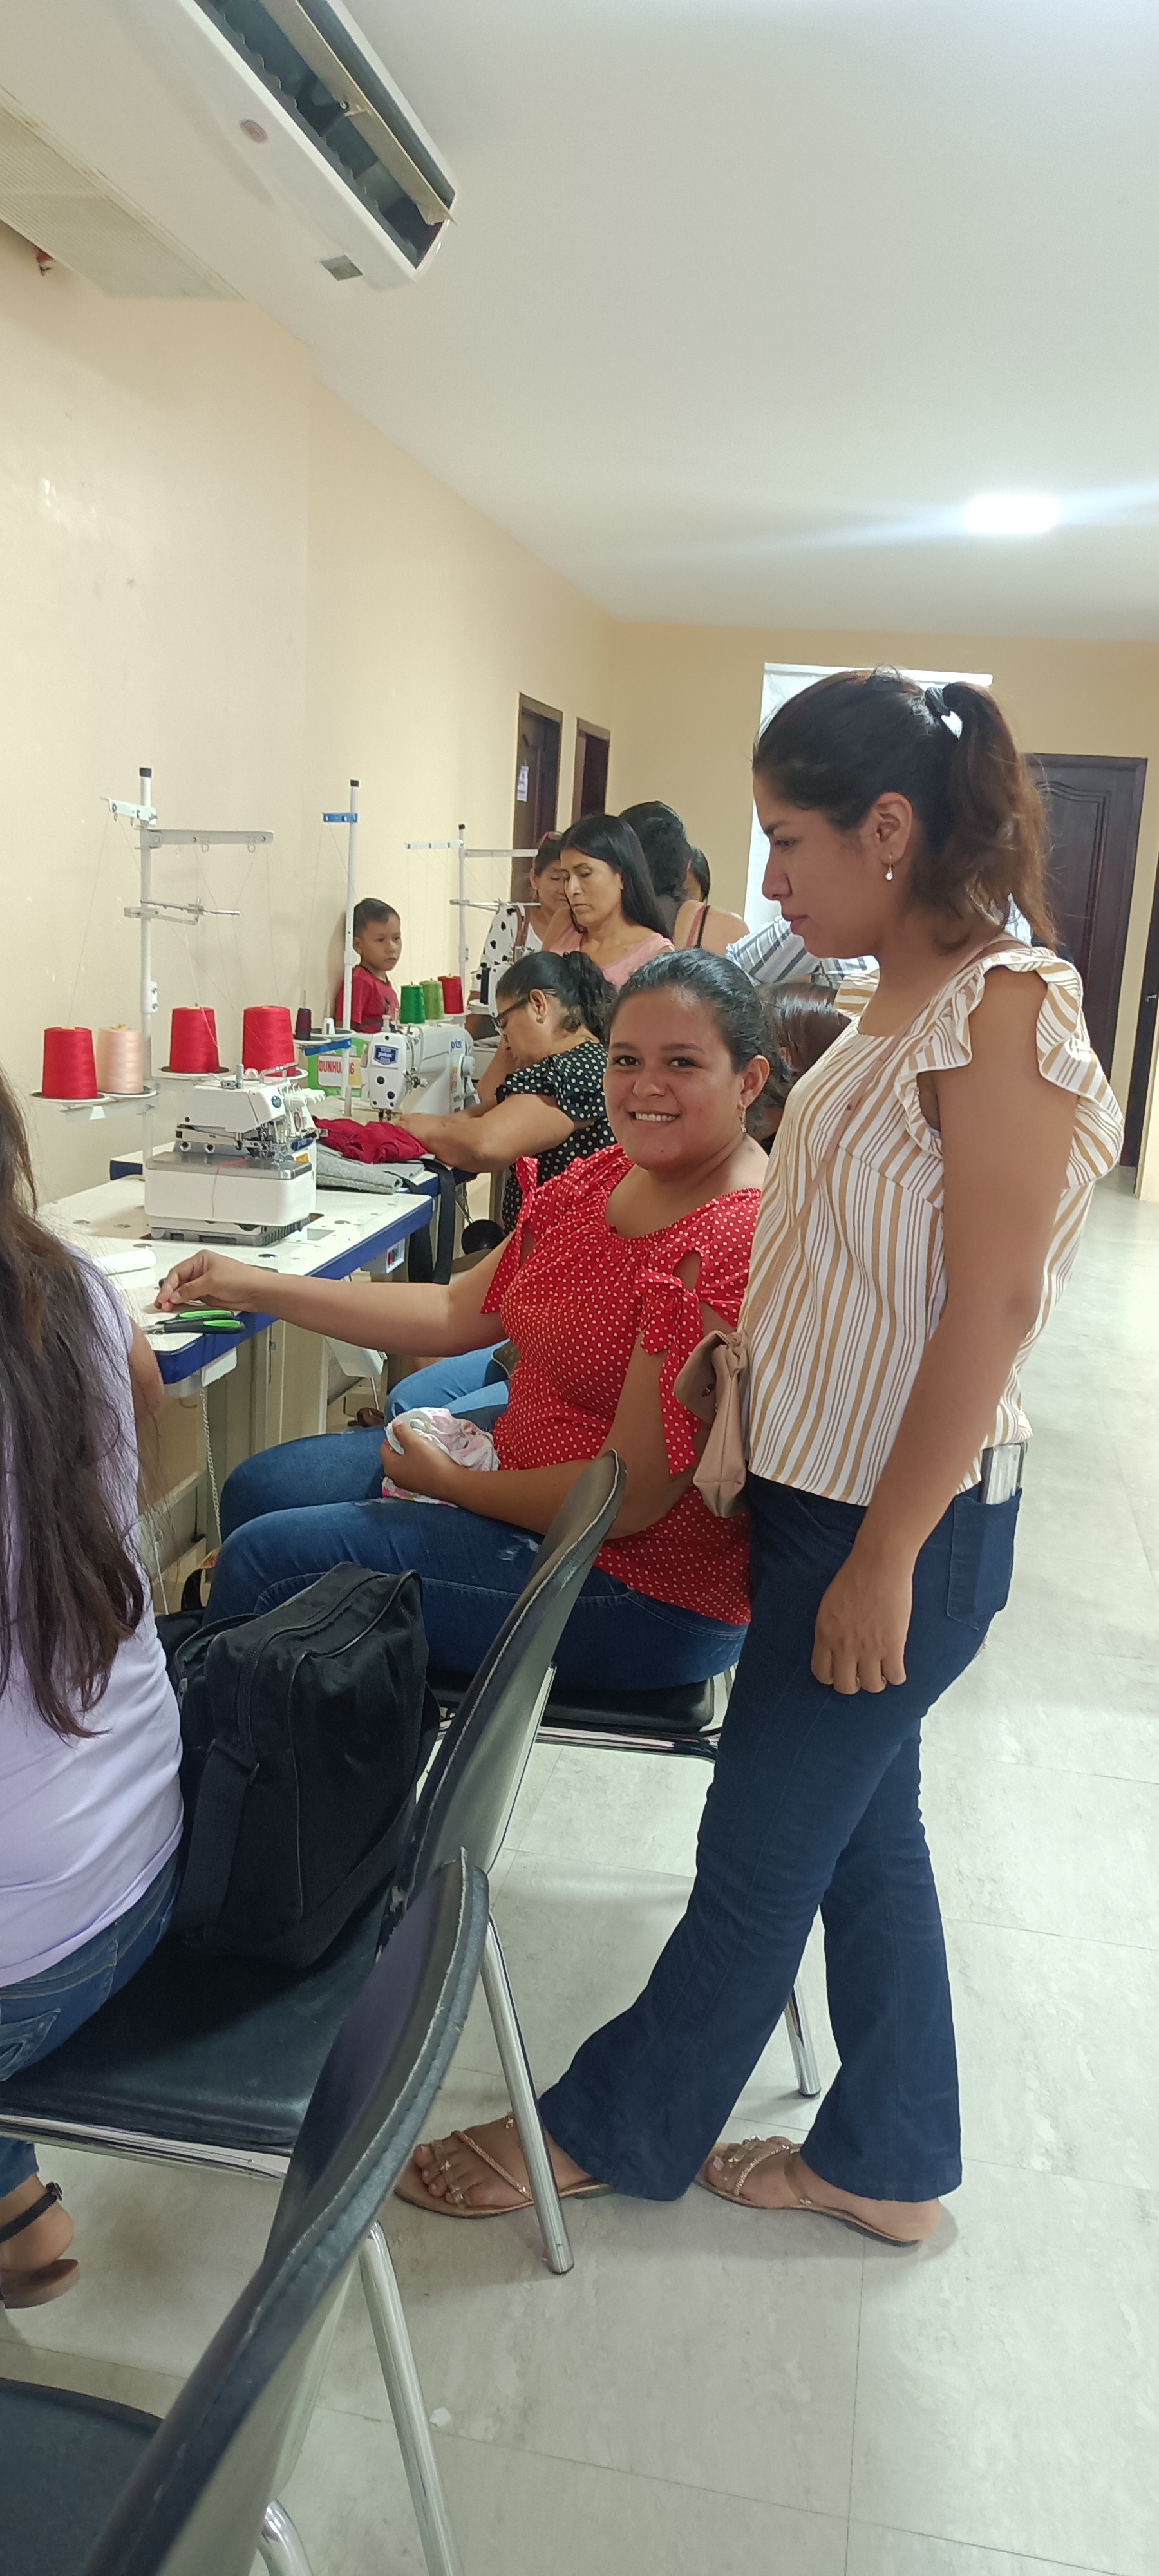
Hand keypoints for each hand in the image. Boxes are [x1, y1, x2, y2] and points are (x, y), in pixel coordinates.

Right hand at [155, 1249, 256, 1313]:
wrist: (257, 1292)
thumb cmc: (242, 1278)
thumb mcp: (212, 1281)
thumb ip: (191, 1289)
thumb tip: (175, 1295)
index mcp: (200, 1260)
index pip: (177, 1272)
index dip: (168, 1286)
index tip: (163, 1297)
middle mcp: (200, 1271)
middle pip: (177, 1282)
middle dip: (169, 1293)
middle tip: (162, 1304)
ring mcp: (203, 1284)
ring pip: (182, 1292)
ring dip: (174, 1300)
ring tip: (167, 1308)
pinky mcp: (207, 1296)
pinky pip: (191, 1301)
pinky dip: (183, 1305)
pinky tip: (178, 1309)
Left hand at [380, 1422, 464, 1503]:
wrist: (451, 1483)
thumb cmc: (430, 1462)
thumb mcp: (415, 1442)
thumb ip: (402, 1431)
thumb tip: (394, 1424)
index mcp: (390, 1467)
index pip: (384, 1447)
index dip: (393, 1436)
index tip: (406, 1432)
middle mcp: (395, 1477)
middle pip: (394, 1456)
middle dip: (403, 1446)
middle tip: (416, 1439)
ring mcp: (407, 1484)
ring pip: (405, 1463)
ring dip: (412, 1454)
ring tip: (424, 1448)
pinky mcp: (418, 1487)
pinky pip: (414, 1471)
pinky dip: (418, 1464)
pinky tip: (429, 1460)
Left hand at [811, 1541, 912, 1695]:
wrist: (878, 1564)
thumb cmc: (854, 1577)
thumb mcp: (829, 1606)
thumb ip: (829, 1631)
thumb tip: (834, 1650)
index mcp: (825, 1634)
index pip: (821, 1673)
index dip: (833, 1676)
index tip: (843, 1671)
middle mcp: (844, 1646)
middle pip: (845, 1686)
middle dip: (855, 1683)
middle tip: (863, 1673)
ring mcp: (868, 1648)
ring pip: (872, 1686)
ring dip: (877, 1680)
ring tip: (881, 1668)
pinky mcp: (892, 1645)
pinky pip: (895, 1677)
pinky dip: (897, 1675)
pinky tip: (896, 1665)